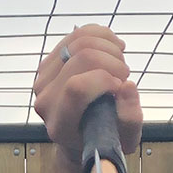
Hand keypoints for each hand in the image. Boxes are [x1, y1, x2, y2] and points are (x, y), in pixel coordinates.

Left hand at [33, 25, 141, 157]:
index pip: (77, 87)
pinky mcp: (49, 63)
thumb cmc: (105, 136)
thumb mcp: (126, 138)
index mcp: (61, 124)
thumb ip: (129, 118)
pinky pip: (77, 34)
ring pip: (80, 40)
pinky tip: (113, 49)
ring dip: (110, 47)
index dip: (105, 80)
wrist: (83, 132)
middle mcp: (45, 100)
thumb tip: (126, 86)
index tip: (119, 88)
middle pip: (82, 57)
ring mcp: (43, 79)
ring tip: (119, 66)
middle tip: (123, 76)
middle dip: (114, 62)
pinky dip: (102, 36)